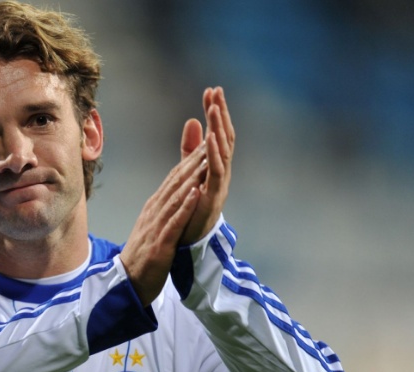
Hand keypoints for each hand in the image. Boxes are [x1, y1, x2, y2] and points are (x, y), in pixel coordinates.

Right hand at [119, 141, 208, 305]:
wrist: (127, 283)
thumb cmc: (142, 256)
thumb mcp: (154, 227)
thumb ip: (164, 209)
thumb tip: (175, 194)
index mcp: (154, 208)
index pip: (173, 179)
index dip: (190, 160)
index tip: (206, 142)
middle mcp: (154, 212)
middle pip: (176, 182)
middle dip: (193, 160)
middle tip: (210, 139)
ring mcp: (156, 227)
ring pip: (176, 198)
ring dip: (191, 178)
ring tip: (206, 159)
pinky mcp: (160, 245)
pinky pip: (174, 223)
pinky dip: (185, 207)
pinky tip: (195, 193)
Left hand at [179, 87, 234, 244]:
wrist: (189, 240)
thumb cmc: (191, 206)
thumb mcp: (189, 171)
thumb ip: (190, 148)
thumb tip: (192, 120)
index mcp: (215, 164)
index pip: (218, 132)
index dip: (215, 112)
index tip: (210, 90)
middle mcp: (222, 172)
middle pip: (225, 137)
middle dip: (221, 114)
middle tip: (216, 91)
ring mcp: (219, 184)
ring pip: (223, 151)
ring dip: (219, 129)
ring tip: (214, 109)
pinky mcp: (213, 197)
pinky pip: (216, 172)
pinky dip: (215, 154)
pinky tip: (211, 138)